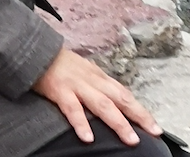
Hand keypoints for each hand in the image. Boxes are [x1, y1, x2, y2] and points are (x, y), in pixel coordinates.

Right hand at [32, 48, 162, 145]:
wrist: (35, 50)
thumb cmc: (59, 65)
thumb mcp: (83, 71)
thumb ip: (97, 86)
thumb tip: (114, 104)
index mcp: (97, 76)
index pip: (124, 93)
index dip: (140, 109)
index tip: (154, 125)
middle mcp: (91, 80)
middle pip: (120, 97)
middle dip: (138, 115)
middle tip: (153, 131)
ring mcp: (76, 85)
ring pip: (102, 104)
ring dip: (118, 122)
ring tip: (131, 139)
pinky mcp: (60, 90)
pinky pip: (72, 108)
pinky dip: (81, 123)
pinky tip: (88, 137)